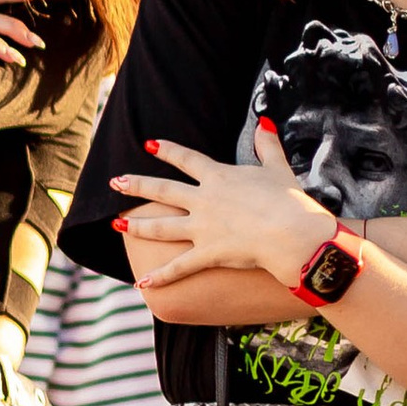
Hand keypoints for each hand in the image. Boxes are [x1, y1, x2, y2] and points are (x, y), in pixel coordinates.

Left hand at [114, 122, 338, 290]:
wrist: (291, 232)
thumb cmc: (289, 200)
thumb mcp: (278, 168)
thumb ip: (267, 145)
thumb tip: (264, 122)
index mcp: (219, 178)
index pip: (186, 160)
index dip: (167, 151)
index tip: (148, 145)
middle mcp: (204, 201)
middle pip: (162, 190)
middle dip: (136, 186)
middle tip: (115, 183)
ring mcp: (202, 228)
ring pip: (160, 227)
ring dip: (136, 227)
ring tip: (116, 225)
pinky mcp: (207, 253)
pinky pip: (178, 267)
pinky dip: (159, 277)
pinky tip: (140, 283)